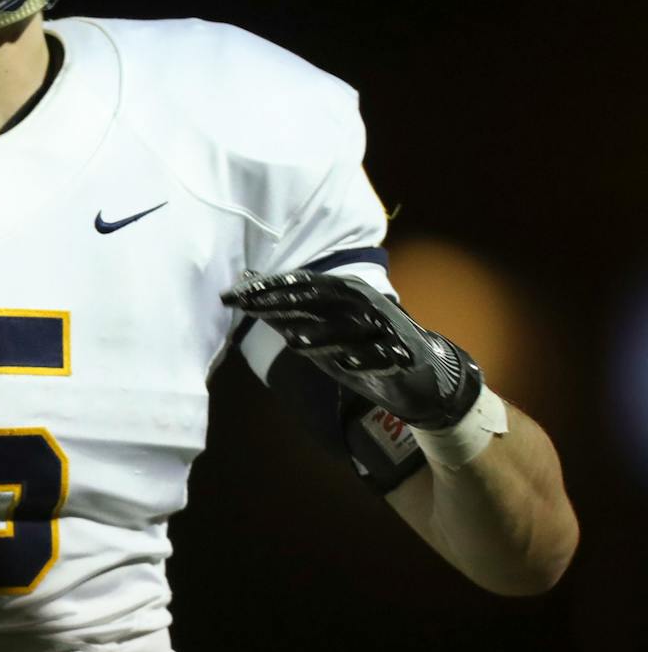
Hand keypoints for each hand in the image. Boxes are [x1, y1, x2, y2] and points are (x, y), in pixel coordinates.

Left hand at [221, 270, 482, 428]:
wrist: (418, 369)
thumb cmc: (358, 343)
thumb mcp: (318, 326)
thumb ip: (283, 306)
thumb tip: (244, 282)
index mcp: (342, 292)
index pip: (301, 284)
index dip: (267, 287)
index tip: (233, 295)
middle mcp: (361, 304)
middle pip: (320, 300)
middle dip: (284, 303)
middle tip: (250, 307)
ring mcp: (381, 330)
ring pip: (349, 330)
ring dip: (323, 335)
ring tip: (292, 341)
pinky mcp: (399, 356)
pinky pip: (381, 357)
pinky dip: (364, 359)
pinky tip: (347, 363)